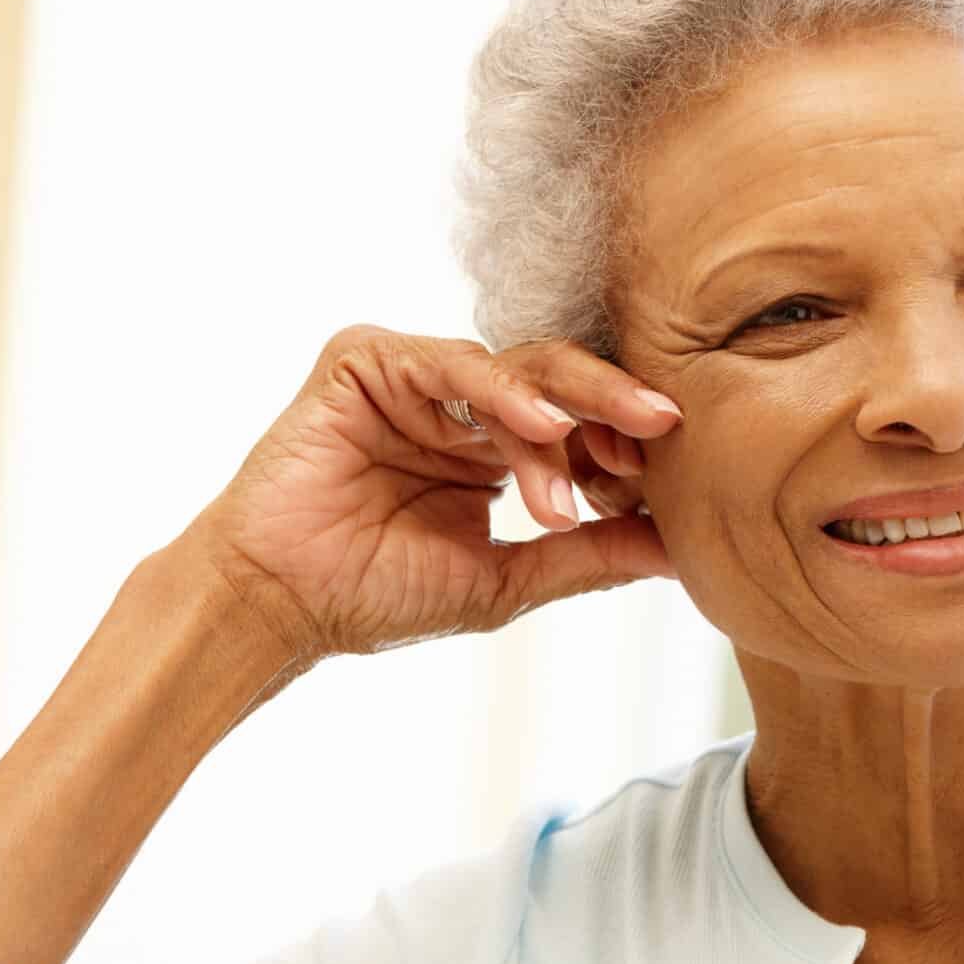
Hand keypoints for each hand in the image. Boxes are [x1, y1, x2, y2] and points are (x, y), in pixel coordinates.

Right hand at [180, 325, 683, 662]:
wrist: (281, 604)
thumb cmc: (377, 596)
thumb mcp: (507, 579)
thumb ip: (590, 556)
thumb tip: (682, 551)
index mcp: (495, 448)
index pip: (581, 426)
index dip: (627, 446)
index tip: (678, 476)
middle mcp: (461, 404)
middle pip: (559, 383)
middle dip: (617, 404)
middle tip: (668, 425)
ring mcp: (415, 378)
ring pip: (515, 371)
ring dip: (564, 419)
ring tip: (597, 466)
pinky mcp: (367, 360)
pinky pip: (451, 363)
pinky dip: (501, 393)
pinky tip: (543, 428)